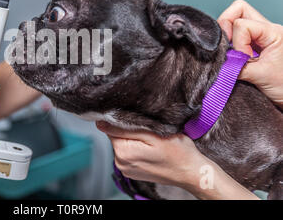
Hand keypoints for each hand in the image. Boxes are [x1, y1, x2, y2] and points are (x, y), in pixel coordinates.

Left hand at [96, 121, 259, 199]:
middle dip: (129, 130)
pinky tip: (150, 148)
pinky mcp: (132, 171)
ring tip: (151, 139)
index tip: (135, 119)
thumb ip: (125, 128)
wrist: (192, 172)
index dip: (121, 120)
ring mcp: (125, 169)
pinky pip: (129, 153)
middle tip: (148, 129)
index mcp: (123, 152)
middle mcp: (120, 163)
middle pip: (116, 136)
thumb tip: (101, 123)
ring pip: (123, 144)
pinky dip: (137, 148)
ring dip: (133, 139)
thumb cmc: (178, 152)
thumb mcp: (154, 133)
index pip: (110, 128)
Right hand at [218, 0, 282, 107]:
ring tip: (232, 56)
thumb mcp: (261, 76)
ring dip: (227, 37)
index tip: (245, 60)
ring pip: (236, 20)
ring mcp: (260, 37)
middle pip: (238, 10)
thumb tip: (217, 63)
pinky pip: (236, 36)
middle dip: (226, 26)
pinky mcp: (254, 47)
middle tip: (227, 47)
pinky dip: (229, 45)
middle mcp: (267, 30)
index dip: (237, 42)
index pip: (242, 23)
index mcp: (274, 32)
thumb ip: (237, 66)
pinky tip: (233, 59)